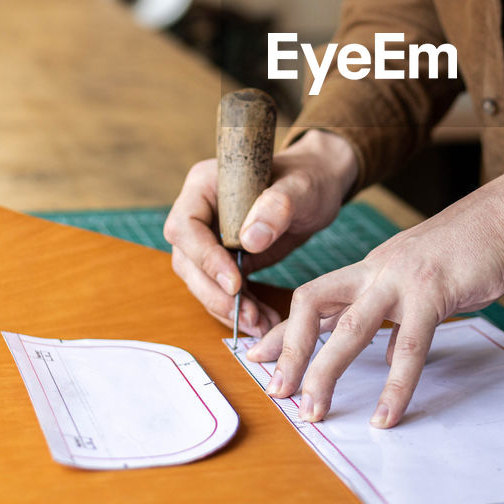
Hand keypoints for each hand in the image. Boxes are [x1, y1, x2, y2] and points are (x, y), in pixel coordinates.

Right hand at [163, 129, 357, 336]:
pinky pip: (223, 289)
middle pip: (187, 261)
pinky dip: (241, 309)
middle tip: (246, 317)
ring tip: (260, 325)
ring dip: (227, 308)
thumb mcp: (300, 187)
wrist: (318, 188)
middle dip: (214, 294)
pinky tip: (263, 321)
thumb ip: (277, 206)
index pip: (185, 227)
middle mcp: (200, 212)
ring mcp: (210, 238)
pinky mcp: (226, 260)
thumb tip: (248, 241)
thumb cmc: (308, 178)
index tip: (235, 282)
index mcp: (205, 185)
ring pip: (203, 281)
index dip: (204, 258)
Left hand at [247, 152, 503, 424]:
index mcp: (372, 267)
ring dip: (326, 372)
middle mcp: (377, 270)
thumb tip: (386, 344)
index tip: (258, 357)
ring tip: (314, 412)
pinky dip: (394, 387)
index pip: (315, 297)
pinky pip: (408, 348)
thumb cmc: (473, 247)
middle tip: (276, 391)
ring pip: (350, 329)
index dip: (285, 329)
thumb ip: (398, 307)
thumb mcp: (423, 276)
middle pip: (313, 303)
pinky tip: (385, 416)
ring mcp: (403, 279)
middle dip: (289, 349)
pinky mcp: (434, 293)